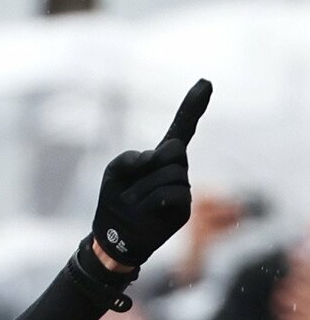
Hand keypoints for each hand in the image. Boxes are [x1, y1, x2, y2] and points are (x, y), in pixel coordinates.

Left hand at [91, 79, 211, 268]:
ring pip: (171, 175)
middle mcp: (176, 170)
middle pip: (173, 151)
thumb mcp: (113, 173)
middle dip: (150, 165)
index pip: (181, 128)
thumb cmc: (114, 200)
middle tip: (131, 186)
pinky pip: (174, 194)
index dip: (193, 106)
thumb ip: (131, 158)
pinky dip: (152, 201)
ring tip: (132, 204)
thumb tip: (158, 158)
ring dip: (142, 189)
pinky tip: (144, 210)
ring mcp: (183, 189)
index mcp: (159, 157)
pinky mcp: (184, 209)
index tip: (205, 82)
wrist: (113, 237)